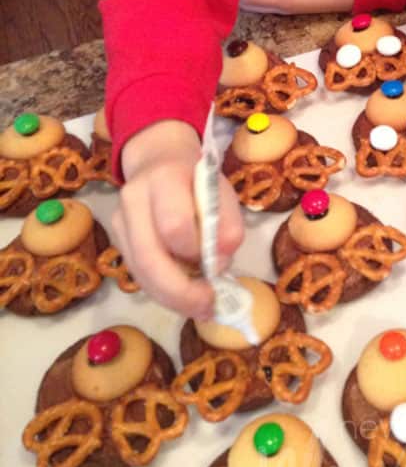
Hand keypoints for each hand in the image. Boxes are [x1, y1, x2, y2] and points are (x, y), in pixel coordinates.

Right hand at [112, 120, 243, 318]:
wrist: (158, 159)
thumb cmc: (197, 179)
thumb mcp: (222, 191)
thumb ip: (228, 224)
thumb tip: (220, 263)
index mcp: (165, 178)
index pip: (174, 225)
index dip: (198, 252)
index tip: (221, 263)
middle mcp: (133, 198)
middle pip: (149, 258)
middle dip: (180, 291)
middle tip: (209, 306)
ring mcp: (119, 220)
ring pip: (139, 273)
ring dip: (171, 298)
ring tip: (200, 307)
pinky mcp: (117, 239)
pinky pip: (138, 274)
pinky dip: (162, 291)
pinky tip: (183, 296)